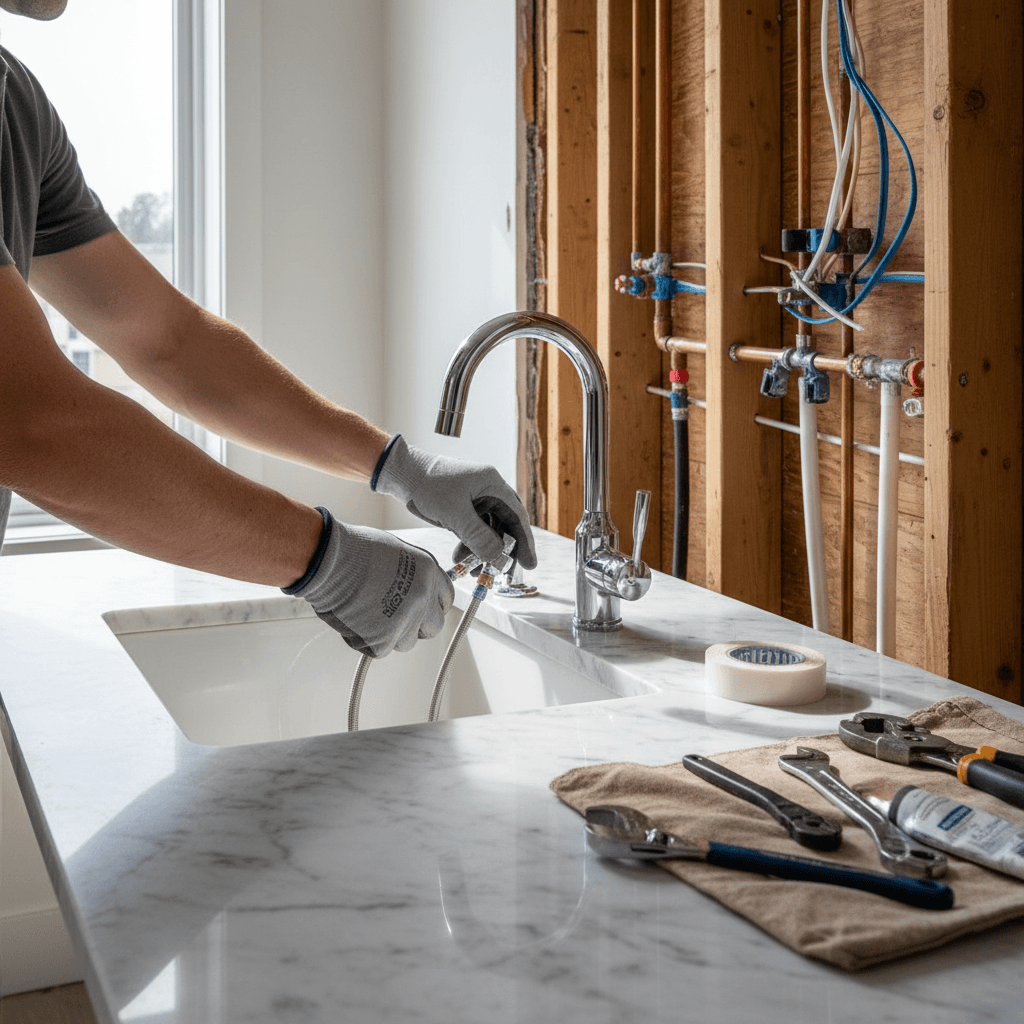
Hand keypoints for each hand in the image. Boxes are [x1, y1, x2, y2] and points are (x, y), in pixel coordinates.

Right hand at [284, 509, 453, 657]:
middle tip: (396, 617)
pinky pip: (380, 649)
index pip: (445, 599)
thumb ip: (411, 573)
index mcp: (429, 573)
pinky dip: (368, 640)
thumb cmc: (353, 549)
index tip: (421, 607)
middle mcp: (423, 599)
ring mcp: (405, 622)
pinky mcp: (382, 641)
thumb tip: (411, 585)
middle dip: (417, 625)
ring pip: (407, 642)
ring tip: (369, 614)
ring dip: (391, 634)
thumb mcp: (396, 552)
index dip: (431, 604)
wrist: (330, 562)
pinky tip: (355, 620)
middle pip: (433, 626)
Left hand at [371, 435, 536, 569]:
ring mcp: (476, 502)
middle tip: (503, 575)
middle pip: (505, 526)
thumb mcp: (454, 512)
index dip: (525, 541)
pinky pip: (474, 532)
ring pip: (488, 532)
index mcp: (493, 485)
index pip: (516, 516)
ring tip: (475, 572)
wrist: (404, 475)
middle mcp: (489, 492)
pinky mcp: (464, 510)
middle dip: (504, 552)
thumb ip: (477, 535)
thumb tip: (496, 556)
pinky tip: (461, 559)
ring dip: (483, 552)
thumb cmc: (429, 484)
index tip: (528, 563)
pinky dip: (470, 547)